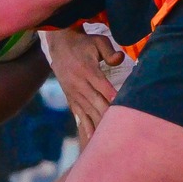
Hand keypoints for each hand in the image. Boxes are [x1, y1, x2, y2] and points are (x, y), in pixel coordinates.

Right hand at [44, 26, 120, 146]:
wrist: (59, 46)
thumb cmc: (84, 43)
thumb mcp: (98, 41)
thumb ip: (110, 51)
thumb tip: (120, 59)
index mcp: (87, 69)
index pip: (102, 86)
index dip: (112, 97)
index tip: (123, 108)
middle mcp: (79, 83)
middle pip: (96, 102)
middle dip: (108, 116)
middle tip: (121, 130)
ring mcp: (74, 93)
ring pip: (88, 112)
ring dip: (98, 125)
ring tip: (109, 140)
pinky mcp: (71, 98)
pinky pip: (79, 115)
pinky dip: (86, 127)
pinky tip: (92, 140)